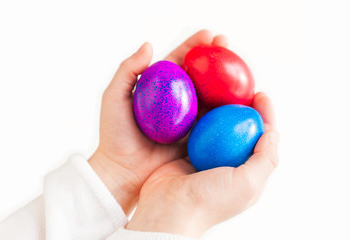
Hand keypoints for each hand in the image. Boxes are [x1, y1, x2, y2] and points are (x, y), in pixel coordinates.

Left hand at [88, 30, 227, 214]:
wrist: (123, 171)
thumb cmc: (115, 135)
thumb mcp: (114, 98)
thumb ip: (127, 70)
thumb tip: (148, 45)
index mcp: (160, 88)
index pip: (180, 61)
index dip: (195, 46)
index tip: (210, 35)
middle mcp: (178, 101)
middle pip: (201, 75)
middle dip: (216, 58)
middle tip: (228, 45)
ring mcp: (188, 119)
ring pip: (211, 96)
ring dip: (226, 82)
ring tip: (239, 68)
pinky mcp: (196, 136)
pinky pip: (214, 121)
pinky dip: (227, 110)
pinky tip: (238, 100)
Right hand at [126, 92, 278, 237]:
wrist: (169, 211)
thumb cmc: (210, 201)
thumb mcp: (248, 184)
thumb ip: (266, 158)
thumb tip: (273, 131)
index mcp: (246, 171)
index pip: (262, 138)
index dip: (265, 115)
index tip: (261, 94)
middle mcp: (228, 163)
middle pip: (239, 128)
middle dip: (241, 107)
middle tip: (238, 86)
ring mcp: (206, 157)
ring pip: (217, 126)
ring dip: (219, 107)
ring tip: (218, 87)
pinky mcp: (186, 152)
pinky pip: (196, 128)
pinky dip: (199, 114)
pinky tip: (197, 100)